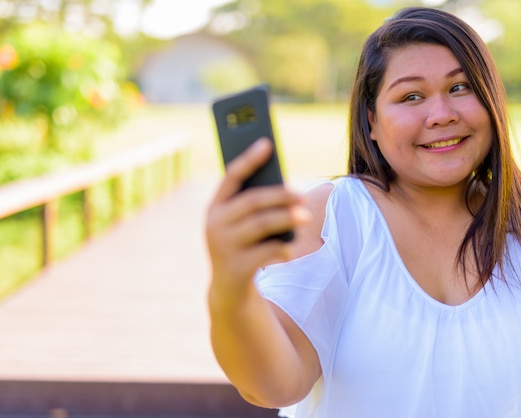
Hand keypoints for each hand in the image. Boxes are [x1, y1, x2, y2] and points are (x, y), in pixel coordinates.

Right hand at [206, 138, 310, 305]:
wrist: (227, 288)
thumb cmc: (241, 245)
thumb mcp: (240, 224)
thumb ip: (254, 206)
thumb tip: (285, 190)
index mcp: (214, 207)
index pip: (231, 177)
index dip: (249, 159)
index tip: (267, 143)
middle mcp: (214, 224)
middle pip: (252, 202)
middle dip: (279, 196)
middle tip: (302, 196)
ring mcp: (223, 246)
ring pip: (261, 225)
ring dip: (286, 219)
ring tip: (307, 216)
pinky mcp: (236, 267)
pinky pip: (265, 252)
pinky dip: (281, 248)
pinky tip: (291, 249)